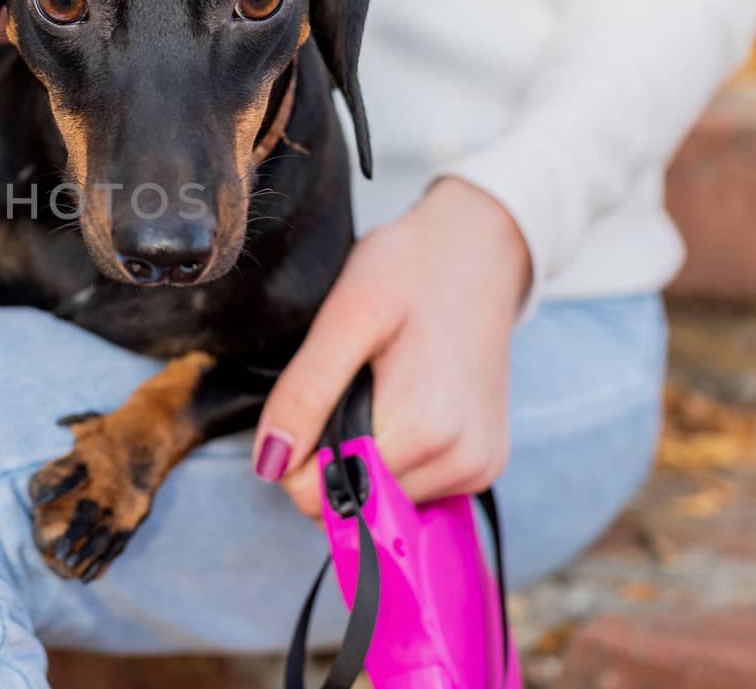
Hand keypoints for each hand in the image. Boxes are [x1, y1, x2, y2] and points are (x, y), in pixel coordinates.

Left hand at [253, 177, 531, 516]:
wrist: (480, 251)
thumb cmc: (411, 270)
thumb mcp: (345, 317)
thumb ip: (305, 392)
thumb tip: (271, 463)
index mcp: (421, 431)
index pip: (322, 498)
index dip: (297, 458)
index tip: (312, 404)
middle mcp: (458, 462)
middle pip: (353, 504)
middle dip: (332, 455)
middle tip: (349, 387)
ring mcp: (477, 469)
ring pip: (382, 502)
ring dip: (365, 456)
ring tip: (381, 390)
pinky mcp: (485, 466)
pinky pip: (416, 490)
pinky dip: (395, 459)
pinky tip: (402, 406)